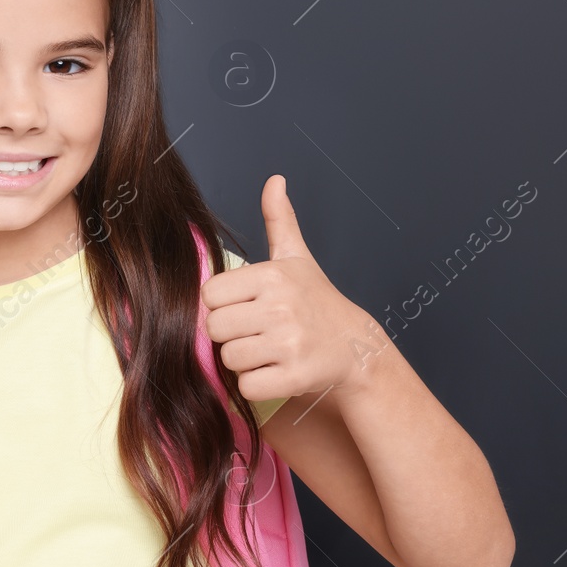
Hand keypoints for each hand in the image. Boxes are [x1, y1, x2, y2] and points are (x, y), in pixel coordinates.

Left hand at [201, 174, 388, 400]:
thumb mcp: (297, 258)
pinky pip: (248, 386)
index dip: (222, 306)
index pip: (210, 296)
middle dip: (230, 335)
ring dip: (244, 362)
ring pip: (229, 359)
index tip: (245, 307)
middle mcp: (280, 306)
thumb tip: (275, 180)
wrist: (356, 347)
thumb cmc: (316, 301)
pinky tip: (277, 371)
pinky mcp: (295, 376)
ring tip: (268, 351)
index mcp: (272, 276)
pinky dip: (258, 385)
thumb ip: (280, 219)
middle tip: (257, 332)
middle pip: (215, 329)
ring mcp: (289, 343)